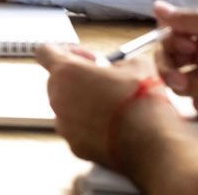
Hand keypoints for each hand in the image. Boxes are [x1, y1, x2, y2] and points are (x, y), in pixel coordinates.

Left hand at [36, 44, 180, 167]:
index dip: (66, 51)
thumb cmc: (142, 103)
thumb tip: (117, 69)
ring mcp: (65, 125)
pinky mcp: (75, 146)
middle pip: (58, 81)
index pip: (45, 52)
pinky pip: (77, 129)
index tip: (87, 58)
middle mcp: (58, 98)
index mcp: (66, 72)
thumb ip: (116, 62)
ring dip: (84, 103)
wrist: (152, 145)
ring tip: (113, 106)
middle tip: (105, 82)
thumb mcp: (136, 65)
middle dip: (79, 79)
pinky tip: (113, 126)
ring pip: (67, 107)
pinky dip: (90, 126)